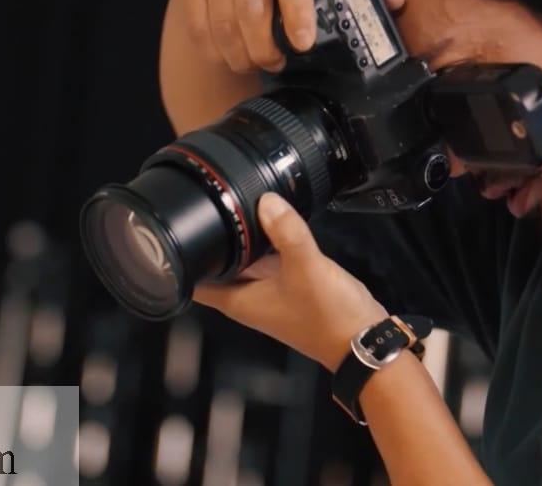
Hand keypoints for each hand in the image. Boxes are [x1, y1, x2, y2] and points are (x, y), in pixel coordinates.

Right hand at [177, 0, 404, 73]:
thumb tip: (397, 1)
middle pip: (252, 7)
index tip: (303, 43)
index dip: (298, 11)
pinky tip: (227, 54)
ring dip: (238, 53)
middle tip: (276, 62)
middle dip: (264, 47)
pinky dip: (212, 48)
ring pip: (223, 19)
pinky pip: (197, 21)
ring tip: (253, 63)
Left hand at [192, 192, 387, 371]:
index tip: (177, 232)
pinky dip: (268, 245)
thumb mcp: (307, 268)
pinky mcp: (289, 287)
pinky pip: (269, 262)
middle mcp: (249, 299)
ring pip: (244, 262)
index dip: (181, 259)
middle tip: (212, 207)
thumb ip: (287, 232)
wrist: (363, 340)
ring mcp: (269, 294)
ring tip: (241, 208)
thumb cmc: (331, 319)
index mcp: (239, 301)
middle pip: (218, 267)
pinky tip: (276, 224)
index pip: (194, 283)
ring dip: (243, 242)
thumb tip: (267, 201)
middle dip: (213, 241)